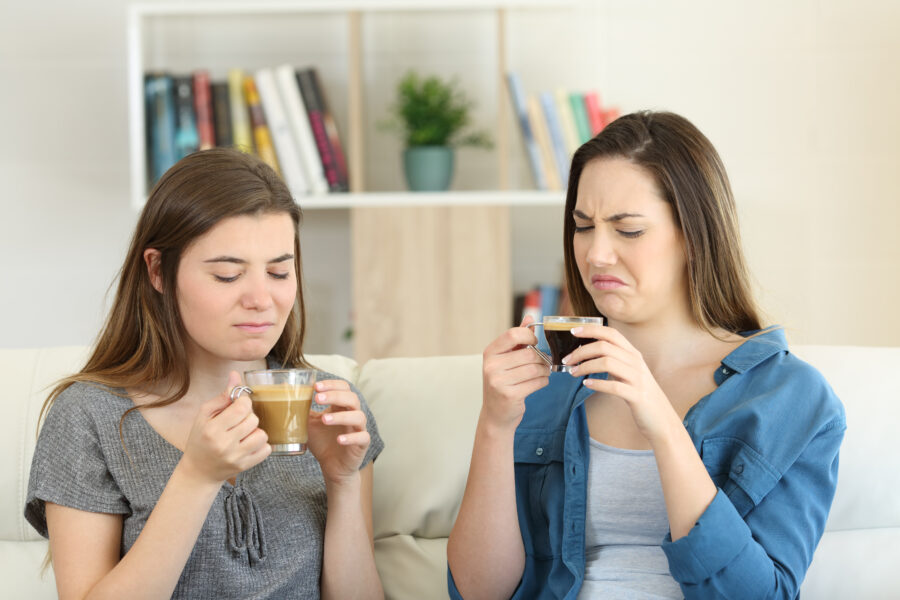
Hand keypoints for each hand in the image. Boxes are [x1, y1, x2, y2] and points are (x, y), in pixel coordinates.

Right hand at [180, 371, 271, 484]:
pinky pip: (266, 450)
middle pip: (253, 420)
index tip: (239, 405)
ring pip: (262, 435)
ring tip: (244, 433)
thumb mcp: (205, 415)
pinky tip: (248, 444)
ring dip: (255, 431)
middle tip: (238, 421)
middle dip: (248, 417)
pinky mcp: (245, 467)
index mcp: (212, 429)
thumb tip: (236, 375)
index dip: (244, 402)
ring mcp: (236, 458)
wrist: (198, 471)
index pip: (241, 407)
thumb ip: (223, 396)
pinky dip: (261, 445)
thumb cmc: (201, 438)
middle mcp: (224, 445)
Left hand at [306, 380, 370, 484]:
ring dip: (341, 416)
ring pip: (358, 416)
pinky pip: (362, 437)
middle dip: (335, 396)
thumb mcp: (310, 423)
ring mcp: (359, 429)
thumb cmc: (322, 441)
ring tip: (324, 419)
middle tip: (317, 398)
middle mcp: (352, 414)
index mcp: (341, 406)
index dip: (331, 384)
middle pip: (351, 398)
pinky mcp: (362, 444)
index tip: (315, 386)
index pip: (343, 387)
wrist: (332, 466)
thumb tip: (286, 392)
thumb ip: (303, 408)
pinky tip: (339, 440)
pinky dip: (351, 437)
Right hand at [481, 315, 550, 431]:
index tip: (534, 344)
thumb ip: (518, 339)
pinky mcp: (510, 395)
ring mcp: (499, 381)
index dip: (530, 337)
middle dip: (542, 358)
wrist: (496, 414)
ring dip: (544, 371)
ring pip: (535, 368)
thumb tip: (530, 317)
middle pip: (529, 353)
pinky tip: (539, 382)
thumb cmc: (503, 383)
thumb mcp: (506, 359)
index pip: (513, 334)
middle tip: (544, 363)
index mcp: (490, 352)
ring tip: (542, 373)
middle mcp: (491, 366)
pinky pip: (537, 382)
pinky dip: (543, 381)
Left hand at [565, 325, 679, 442]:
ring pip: (607, 363)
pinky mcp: (637, 396)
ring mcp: (638, 379)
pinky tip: (586, 384)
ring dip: (585, 366)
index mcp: (633, 354)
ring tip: (572, 373)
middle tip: (566, 360)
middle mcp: (636, 362)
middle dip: (581, 351)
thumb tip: (587, 351)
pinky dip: (598, 384)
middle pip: (604, 347)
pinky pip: (615, 386)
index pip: (611, 334)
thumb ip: (614, 360)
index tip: (574, 331)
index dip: (592, 329)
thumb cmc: (639, 394)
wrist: (661, 418)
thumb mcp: (629, 372)